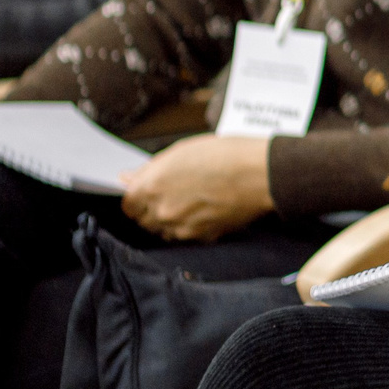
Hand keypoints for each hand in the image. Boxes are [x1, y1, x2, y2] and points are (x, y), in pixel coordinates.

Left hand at [120, 133, 274, 240]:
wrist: (261, 174)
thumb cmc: (226, 156)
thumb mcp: (181, 151)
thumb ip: (151, 169)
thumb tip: (130, 178)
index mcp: (152, 187)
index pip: (127, 204)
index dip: (135, 197)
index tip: (143, 192)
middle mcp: (163, 211)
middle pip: (143, 220)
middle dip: (150, 209)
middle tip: (168, 194)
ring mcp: (182, 227)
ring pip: (163, 231)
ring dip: (168, 220)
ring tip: (187, 201)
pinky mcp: (202, 237)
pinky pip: (185, 236)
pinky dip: (188, 226)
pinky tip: (202, 209)